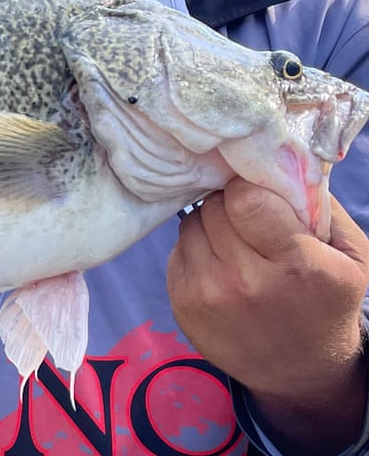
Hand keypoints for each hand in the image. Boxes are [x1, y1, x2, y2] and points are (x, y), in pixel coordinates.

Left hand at [167, 178, 368, 450]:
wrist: (301, 373)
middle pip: (214, 207)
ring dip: (210, 225)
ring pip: (191, 223)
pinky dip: (196, 248)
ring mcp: (208, 296)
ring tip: (237, 244)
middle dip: (230, 204)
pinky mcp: (182, 304)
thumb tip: (280, 157)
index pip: (244, 198)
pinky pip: (177, 248)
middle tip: (250, 220)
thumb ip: (319, 205)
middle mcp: (247, 283)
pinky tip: (220, 264)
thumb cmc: (329, 303)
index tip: (260, 198)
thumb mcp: (351, 257)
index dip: (249, 190)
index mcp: (297, 267)